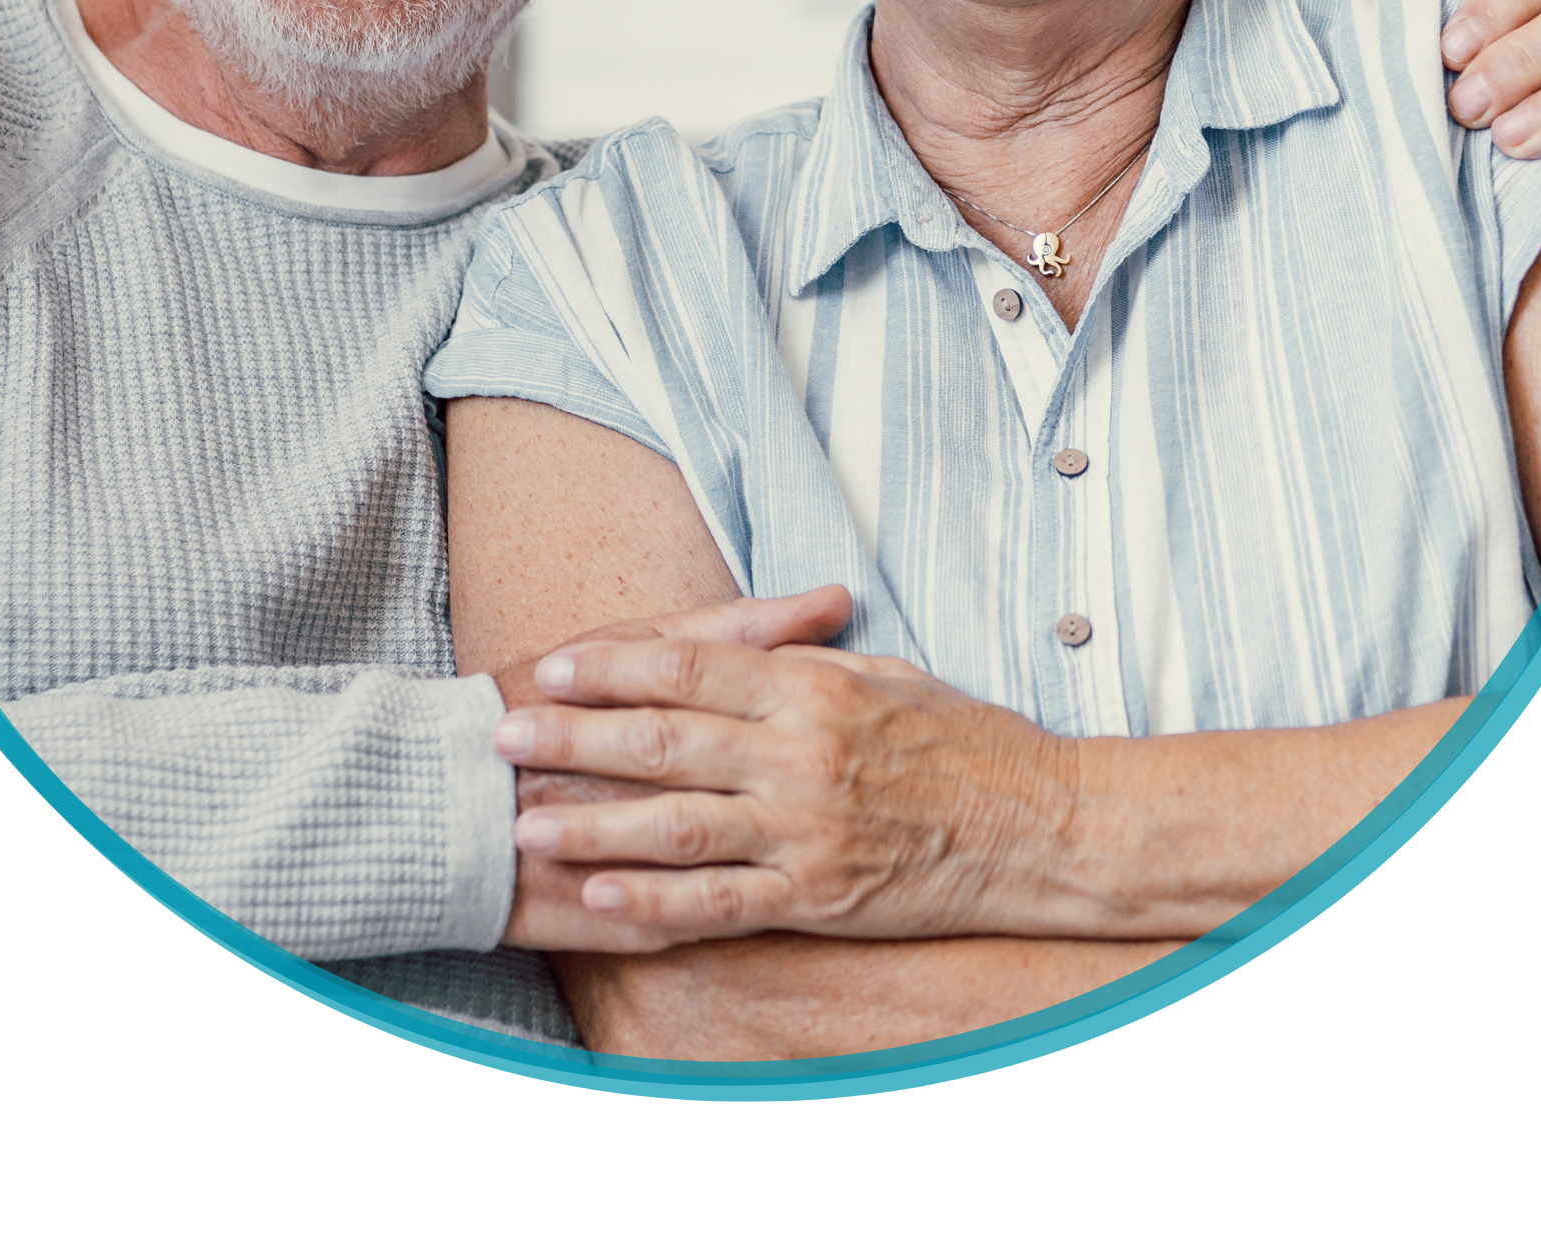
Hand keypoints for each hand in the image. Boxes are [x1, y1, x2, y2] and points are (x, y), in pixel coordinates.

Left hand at [494, 634, 1081, 945]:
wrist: (1038, 824)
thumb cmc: (963, 739)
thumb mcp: (884, 673)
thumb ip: (803, 657)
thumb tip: (740, 636)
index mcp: (811, 690)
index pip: (691, 669)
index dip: (612, 666)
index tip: (552, 665)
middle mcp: (799, 756)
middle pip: (665, 742)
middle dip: (575, 737)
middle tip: (502, 735)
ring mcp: (806, 831)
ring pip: (678, 826)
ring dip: (594, 825)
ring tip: (525, 821)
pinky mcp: (818, 896)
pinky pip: (722, 902)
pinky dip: (656, 901)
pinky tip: (599, 899)